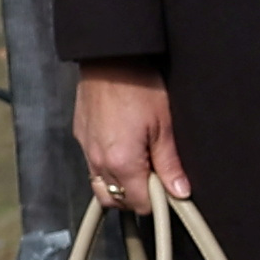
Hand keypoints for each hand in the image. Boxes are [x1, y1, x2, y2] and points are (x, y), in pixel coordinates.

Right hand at [67, 67, 185, 212]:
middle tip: (157, 177)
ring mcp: (86, 149)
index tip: (169, 188)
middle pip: (117, 200)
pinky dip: (107, 168)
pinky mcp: (81, 136)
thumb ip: (170, 164)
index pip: (139, 204)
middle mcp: (98, 161)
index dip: (157, 201)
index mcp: (121, 162)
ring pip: (100, 186)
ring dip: (120, 185)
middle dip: (137, 197)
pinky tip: (123, 151)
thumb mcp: (164, 126)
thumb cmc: (138, 84)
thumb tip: (179, 191)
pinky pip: (92, 165)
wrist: (110, 56)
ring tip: (140, 166)